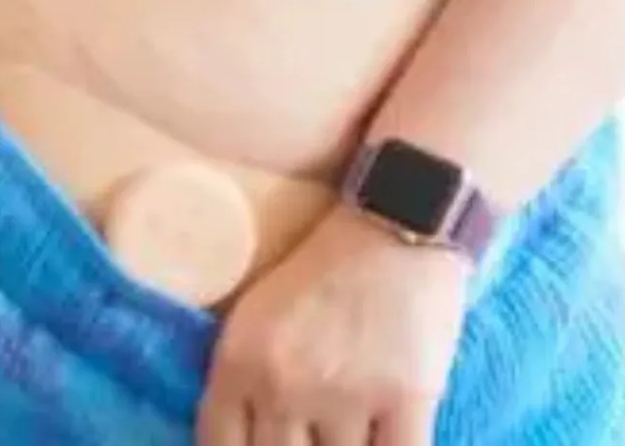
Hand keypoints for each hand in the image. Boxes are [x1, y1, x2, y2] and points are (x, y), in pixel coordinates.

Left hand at [196, 201, 468, 444]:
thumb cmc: (326, 262)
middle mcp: (283, 386)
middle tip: (309, 435)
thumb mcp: (260, 311)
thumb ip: (245, 375)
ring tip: (346, 433)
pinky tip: (382, 441)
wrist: (397, 220)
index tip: (264, 445)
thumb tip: (246, 436)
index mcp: (239, 360)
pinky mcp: (405, 402)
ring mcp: (344, 398)